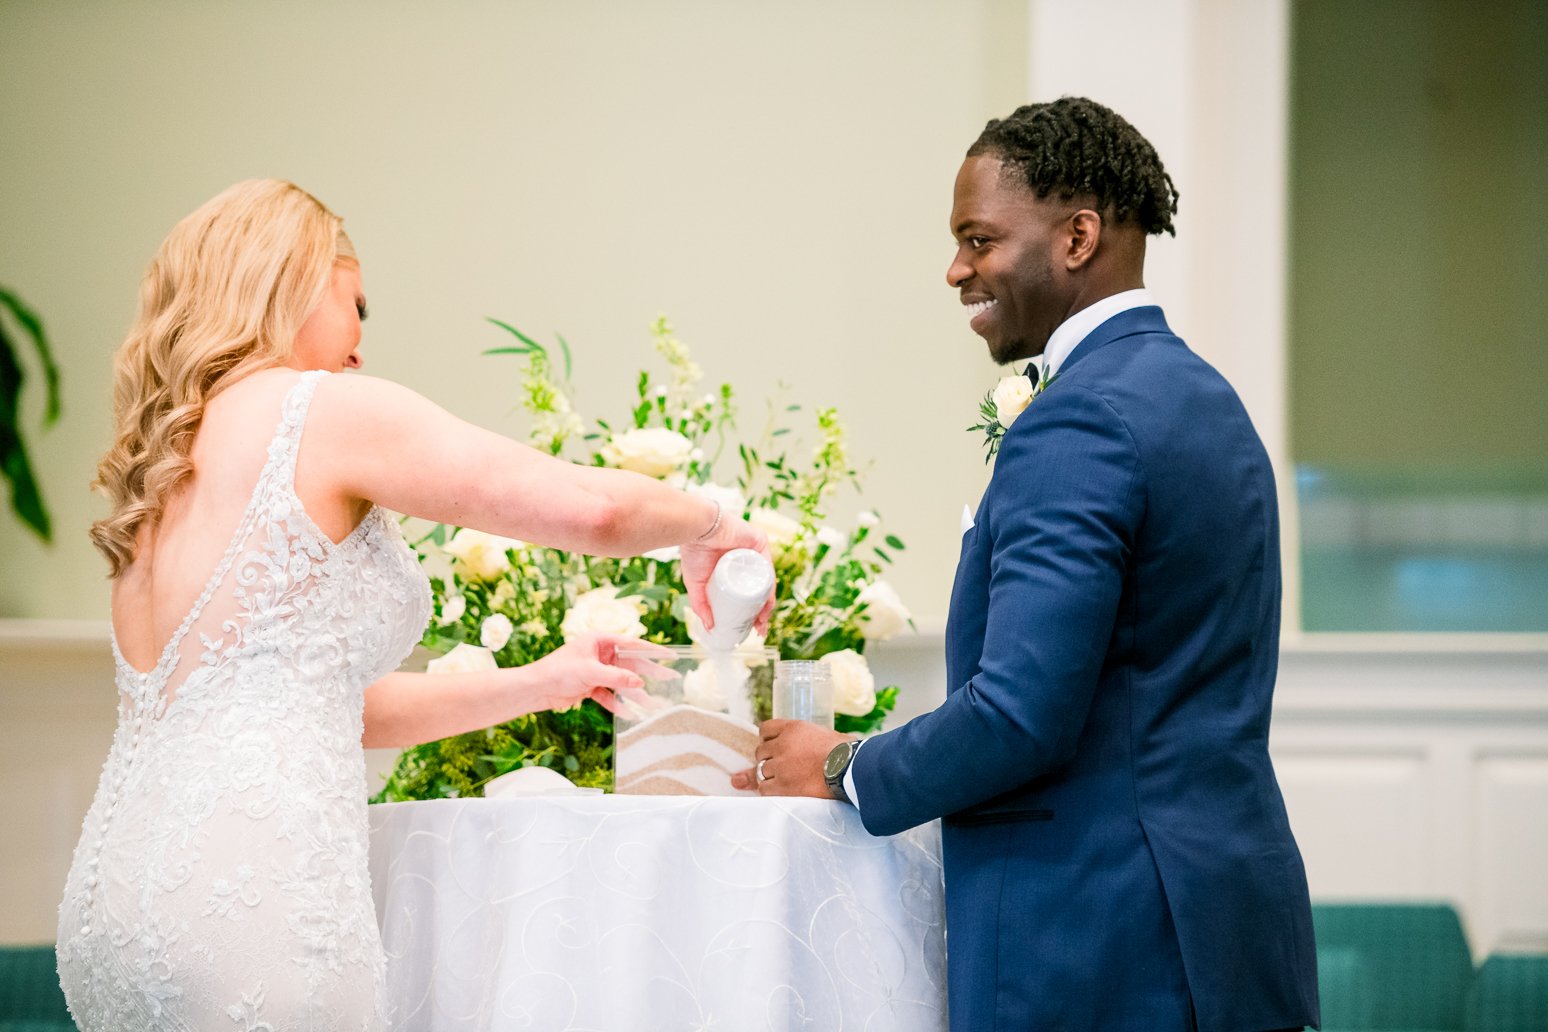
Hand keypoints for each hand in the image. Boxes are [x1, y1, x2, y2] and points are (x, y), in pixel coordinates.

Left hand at [526, 634, 670, 714]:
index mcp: (600, 641)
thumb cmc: (558, 671)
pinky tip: (628, 713)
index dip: (652, 650)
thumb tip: (640, 683)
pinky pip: (609, 695)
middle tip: (670, 677)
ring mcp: (596, 670)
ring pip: (622, 682)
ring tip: (652, 704)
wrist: (536, 689)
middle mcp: (600, 654)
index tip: (669, 654)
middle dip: (649, 673)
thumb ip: (617, 677)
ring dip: (635, 694)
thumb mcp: (590, 672)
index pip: (632, 644)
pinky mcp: (591, 686)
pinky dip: (617, 703)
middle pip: (630, 664)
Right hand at [678, 510, 774, 635]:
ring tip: (763, 620)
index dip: (753, 612)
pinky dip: (770, 585)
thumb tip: (709, 628)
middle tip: (760, 629)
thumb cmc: (693, 552)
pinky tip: (767, 602)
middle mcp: (748, 561)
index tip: (753, 629)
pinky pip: (767, 567)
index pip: (749, 593)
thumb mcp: (696, 584)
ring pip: (766, 581)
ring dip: (768, 603)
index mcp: (736, 570)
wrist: (695, 529)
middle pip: (760, 589)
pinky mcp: (760, 542)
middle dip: (763, 612)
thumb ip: (701, 605)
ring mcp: (755, 552)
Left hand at [730, 719, 847, 797]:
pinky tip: (782, 792)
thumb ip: (811, 738)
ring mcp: (780, 766)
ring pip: (761, 771)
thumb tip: (817, 743)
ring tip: (786, 781)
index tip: (773, 747)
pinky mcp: (782, 786)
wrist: (851, 769)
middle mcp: (782, 744)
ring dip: (771, 777)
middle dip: (769, 759)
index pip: (765, 729)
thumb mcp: (827, 735)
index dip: (768, 739)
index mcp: (793, 728)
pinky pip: (764, 789)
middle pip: (761, 752)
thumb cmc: (847, 752)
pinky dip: (771, 791)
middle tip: (782, 767)